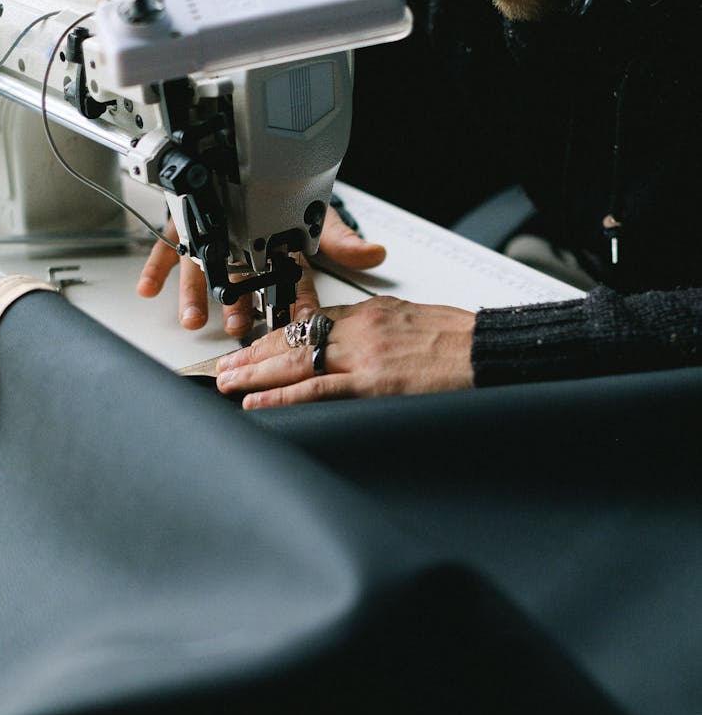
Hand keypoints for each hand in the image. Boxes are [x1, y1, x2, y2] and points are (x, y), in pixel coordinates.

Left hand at [135, 207, 385, 335]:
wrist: (258, 168)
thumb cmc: (289, 196)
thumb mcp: (321, 215)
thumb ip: (342, 240)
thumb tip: (373, 255)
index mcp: (275, 255)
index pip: (287, 285)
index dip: (288, 306)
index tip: (285, 325)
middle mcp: (243, 254)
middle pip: (241, 285)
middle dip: (236, 307)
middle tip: (234, 327)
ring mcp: (215, 242)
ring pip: (205, 273)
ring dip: (197, 298)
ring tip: (193, 320)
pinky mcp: (189, 228)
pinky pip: (169, 250)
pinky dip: (157, 270)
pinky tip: (148, 289)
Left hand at [215, 296, 475, 407]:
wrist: (491, 352)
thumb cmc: (462, 343)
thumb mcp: (413, 325)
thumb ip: (381, 336)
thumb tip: (363, 353)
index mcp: (370, 314)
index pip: (309, 323)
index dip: (275, 339)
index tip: (252, 350)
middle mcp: (360, 329)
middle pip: (293, 339)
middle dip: (254, 355)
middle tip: (224, 367)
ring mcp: (364, 356)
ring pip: (296, 362)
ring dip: (256, 374)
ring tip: (227, 383)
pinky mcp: (374, 383)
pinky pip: (318, 389)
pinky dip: (283, 396)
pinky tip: (257, 401)